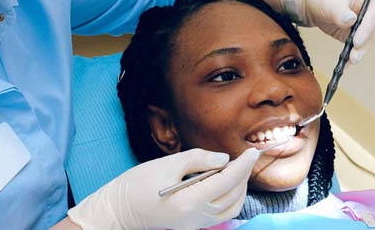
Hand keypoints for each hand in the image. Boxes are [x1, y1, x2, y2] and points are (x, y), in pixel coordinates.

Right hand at [67, 148, 259, 229]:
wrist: (120, 209)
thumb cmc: (139, 184)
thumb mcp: (168, 163)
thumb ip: (199, 159)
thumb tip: (224, 159)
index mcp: (190, 201)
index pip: (228, 181)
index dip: (243, 165)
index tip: (253, 151)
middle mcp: (197, 217)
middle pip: (234, 194)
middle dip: (243, 175)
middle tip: (243, 157)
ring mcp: (196, 224)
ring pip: (232, 207)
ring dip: (239, 188)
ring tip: (234, 169)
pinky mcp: (194, 226)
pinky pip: (222, 214)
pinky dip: (230, 198)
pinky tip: (224, 183)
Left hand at [281, 0, 374, 63]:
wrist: (314, 2)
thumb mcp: (331, 2)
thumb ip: (340, 12)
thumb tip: (350, 21)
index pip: (374, 13)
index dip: (367, 28)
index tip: (357, 40)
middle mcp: (374, 10)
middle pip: (373, 30)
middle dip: (363, 44)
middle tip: (354, 55)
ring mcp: (368, 23)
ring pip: (366, 41)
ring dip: (358, 52)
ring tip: (349, 60)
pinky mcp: (360, 35)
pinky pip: (358, 47)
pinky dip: (351, 55)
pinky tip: (345, 63)